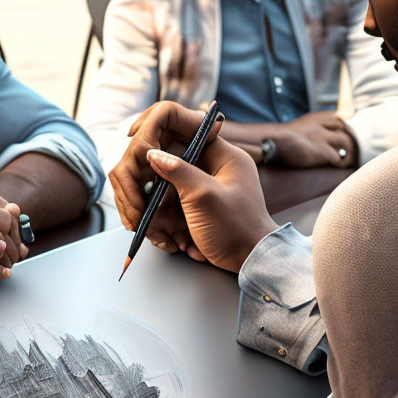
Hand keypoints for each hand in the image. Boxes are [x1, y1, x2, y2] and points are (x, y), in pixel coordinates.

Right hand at [145, 138, 278, 272]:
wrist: (250, 261)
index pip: (191, 137)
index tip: (148, 156)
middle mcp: (216, 171)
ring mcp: (207, 191)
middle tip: (151, 206)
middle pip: (175, 168)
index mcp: (225, 158)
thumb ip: (178, 172)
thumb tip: (153, 154)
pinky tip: (174, 241)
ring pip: (170, 193)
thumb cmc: (236, 228)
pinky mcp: (200, 210)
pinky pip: (175, 211)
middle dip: (160, 192)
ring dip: (163, 215)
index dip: (167, 144)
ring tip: (167, 234)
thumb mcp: (204, 196)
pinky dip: (170, 227)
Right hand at [272, 111, 356, 167]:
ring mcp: (321, 137)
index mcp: (315, 117)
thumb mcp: (296, 128)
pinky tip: (337, 165)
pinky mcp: (320, 151)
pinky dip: (340, 162)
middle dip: (349, 139)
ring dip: (348, 150)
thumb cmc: (280, 141)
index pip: (338, 119)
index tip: (344, 137)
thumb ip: (309, 128)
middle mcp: (320, 124)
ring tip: (346, 159)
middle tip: (349, 149)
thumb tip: (318, 137)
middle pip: (344, 128)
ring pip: (346, 141)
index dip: (344, 129)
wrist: (272, 145)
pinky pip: (338, 156)